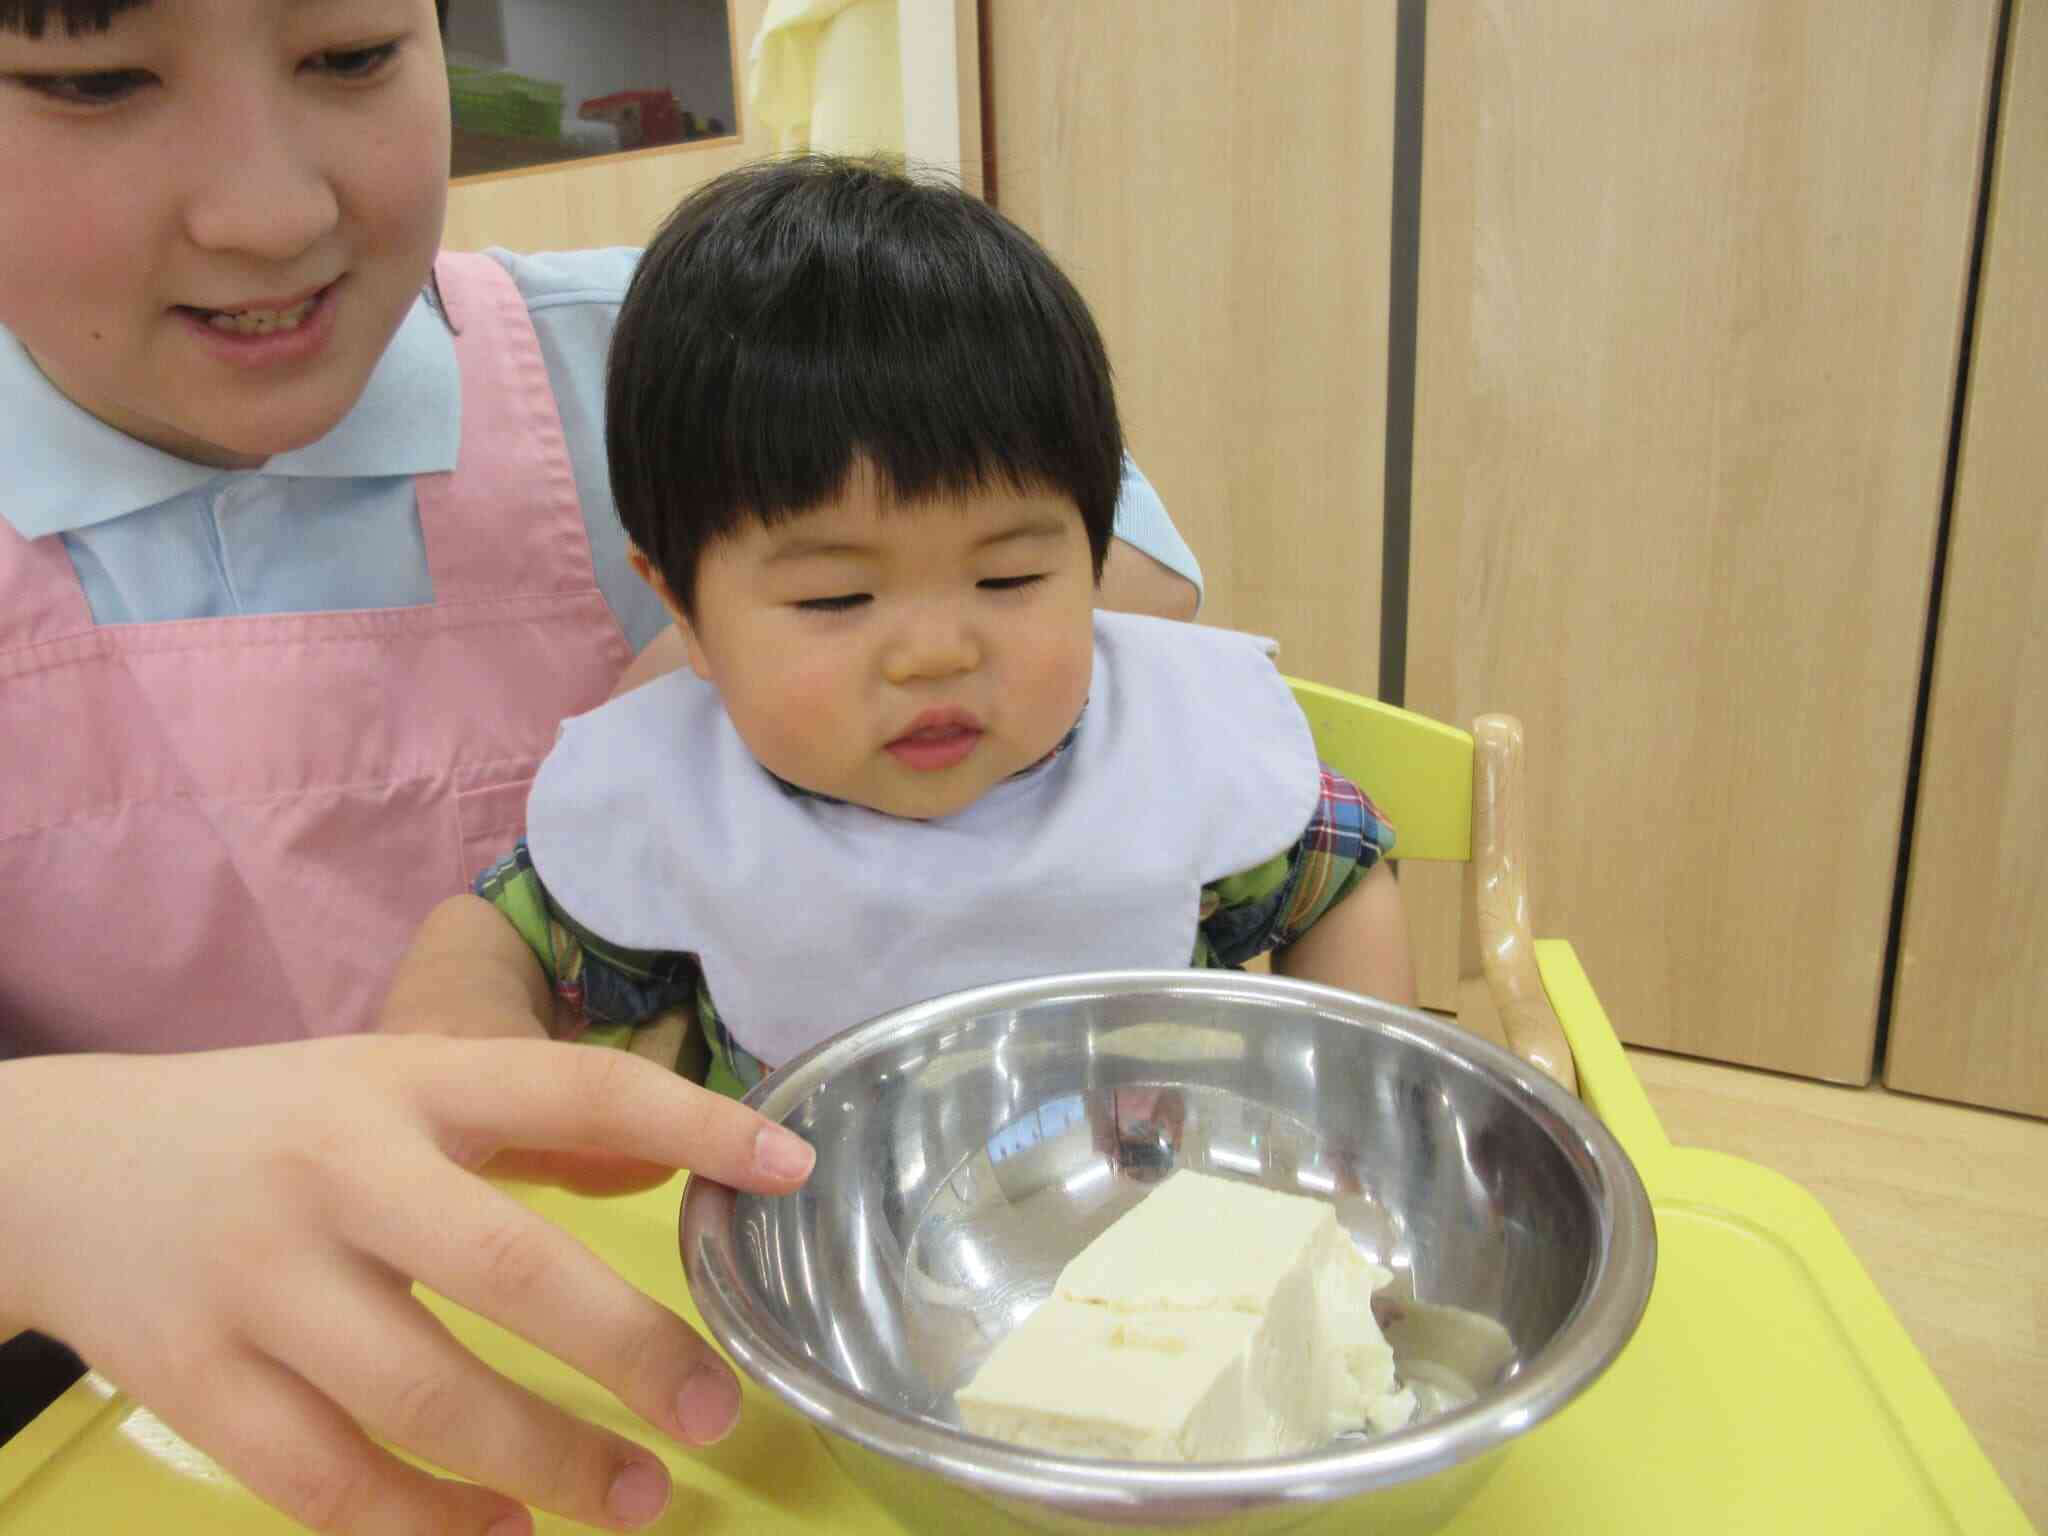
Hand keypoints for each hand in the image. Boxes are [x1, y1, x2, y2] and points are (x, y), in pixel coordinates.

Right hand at [0, 1037, 815, 1535]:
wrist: (69, 1171)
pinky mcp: (195, 1385)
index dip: (691, 1126)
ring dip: (545, 1465)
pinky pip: (327, 1484)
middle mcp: (337, 1173)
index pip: (572, 1089)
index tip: (792, 1169)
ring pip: (421, 1399)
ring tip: (636, 1500)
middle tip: (714, 1413)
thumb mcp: (396, 1085)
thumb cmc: (275, 1128)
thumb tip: (669, 1169)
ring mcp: (258, 1284)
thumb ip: (527, 1125)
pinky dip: (427, 1527)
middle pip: (505, 1268)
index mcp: (405, 1083)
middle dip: (627, 1349)